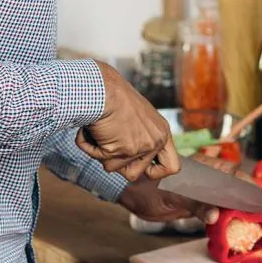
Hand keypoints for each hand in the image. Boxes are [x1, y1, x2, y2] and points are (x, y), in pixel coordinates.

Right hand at [75, 60, 179, 182]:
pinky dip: (89, 146)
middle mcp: (155, 141)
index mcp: (162, 133)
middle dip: (117, 163)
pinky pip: (98, 158)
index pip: (172, 166)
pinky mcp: (123, 150)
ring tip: (101, 130)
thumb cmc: (115, 96)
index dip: (156, 173)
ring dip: (101, 152)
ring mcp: (140, 147)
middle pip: (135, 174)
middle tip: (110, 144)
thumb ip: (140, 137)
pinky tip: (92, 130)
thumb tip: (130, 164)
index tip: (143, 171)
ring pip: (113, 168)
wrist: (104, 88)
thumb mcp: (138, 117)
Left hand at [119, 153, 254, 224]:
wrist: (132, 192)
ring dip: (237, 207)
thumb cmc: (150, 187)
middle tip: (261, 212)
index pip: (233, 175)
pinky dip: (223, 216)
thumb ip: (196, 203)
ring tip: (252, 219)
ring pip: (226, 197)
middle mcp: (206, 178)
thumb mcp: (173, 194)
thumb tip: (215, 215)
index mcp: (204, 169)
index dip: (249, 185)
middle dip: (248, 196)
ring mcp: (201, 191)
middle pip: (234, 185)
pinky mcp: (195, 204)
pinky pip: (214, 208)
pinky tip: (230, 224)